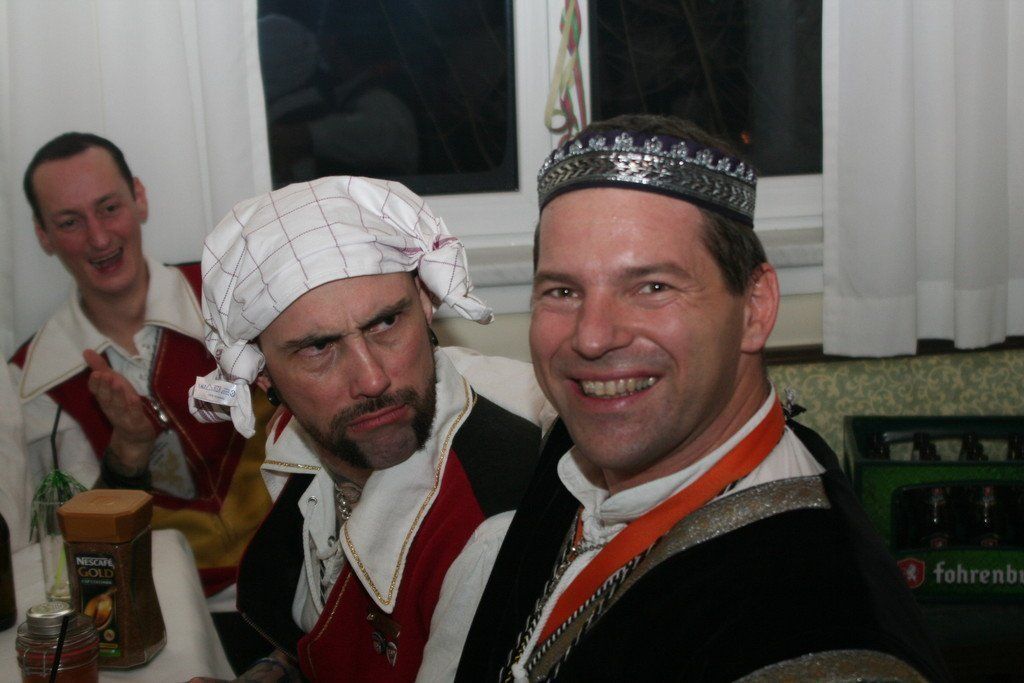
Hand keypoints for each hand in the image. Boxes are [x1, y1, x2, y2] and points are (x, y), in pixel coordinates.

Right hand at [83, 349, 156, 475]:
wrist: (134, 435)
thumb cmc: (123, 403)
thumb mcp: (114, 383)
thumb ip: (101, 368)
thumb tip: (87, 351)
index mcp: (105, 398)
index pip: (97, 391)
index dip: (96, 384)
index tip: (96, 373)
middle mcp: (111, 408)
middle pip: (105, 398)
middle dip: (104, 387)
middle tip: (104, 375)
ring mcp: (124, 416)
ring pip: (118, 406)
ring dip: (116, 395)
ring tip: (116, 382)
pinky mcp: (137, 423)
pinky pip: (134, 415)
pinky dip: (133, 407)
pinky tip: (133, 398)